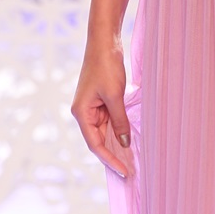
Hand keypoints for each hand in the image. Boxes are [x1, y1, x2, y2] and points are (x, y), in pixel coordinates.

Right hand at [71, 38, 131, 177]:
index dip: (109, 160)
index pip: (95, 144)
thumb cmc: (106, 66)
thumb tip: (124, 143)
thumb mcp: (115, 95)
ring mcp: (93, 107)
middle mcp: (84, 113)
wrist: (105, 41)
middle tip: (131, 171)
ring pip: (106, 132)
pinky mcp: (102, 100)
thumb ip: (119, 121)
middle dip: (114, 155)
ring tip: (133, 160)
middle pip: (99, 140)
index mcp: (81, 113)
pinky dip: (120, 130)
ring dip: (118, 144)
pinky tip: (130, 139)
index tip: (124, 172)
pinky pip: (110, 120)